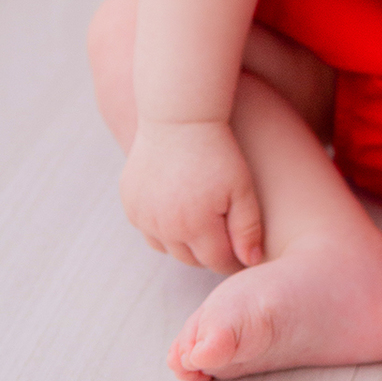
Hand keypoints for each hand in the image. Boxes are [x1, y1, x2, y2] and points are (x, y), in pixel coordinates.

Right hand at [120, 119, 263, 272]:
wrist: (178, 118)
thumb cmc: (218, 151)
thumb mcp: (242, 187)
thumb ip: (247, 228)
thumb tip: (251, 261)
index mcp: (195, 226)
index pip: (216, 261)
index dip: (232, 260)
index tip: (242, 253)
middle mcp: (164, 228)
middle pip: (190, 259)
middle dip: (208, 254)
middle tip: (224, 242)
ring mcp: (143, 217)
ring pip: (166, 248)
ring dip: (184, 244)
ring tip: (203, 227)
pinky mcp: (130, 204)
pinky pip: (148, 230)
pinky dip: (162, 229)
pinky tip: (178, 213)